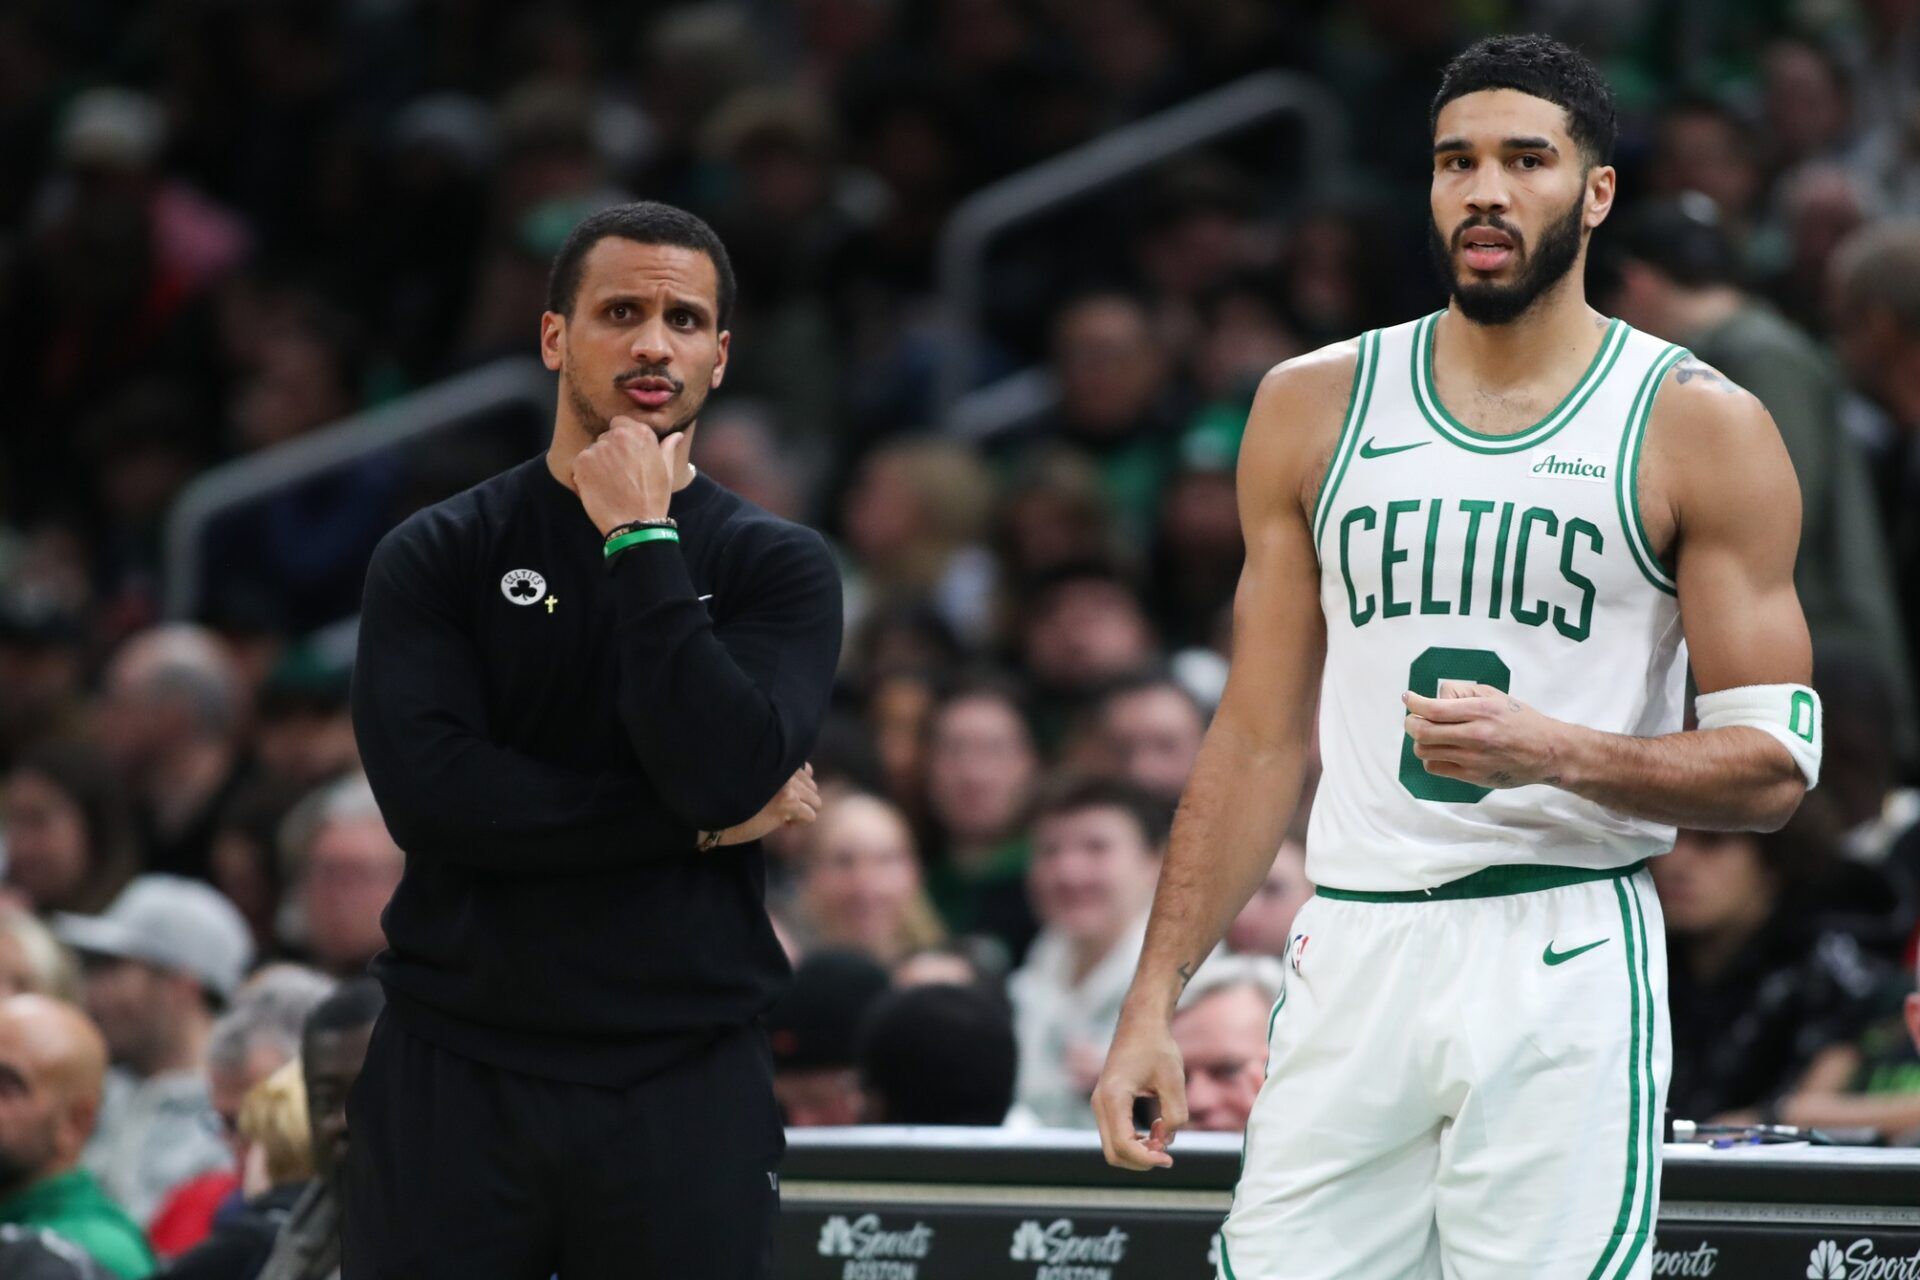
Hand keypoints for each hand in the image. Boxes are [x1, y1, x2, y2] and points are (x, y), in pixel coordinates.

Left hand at [571, 418, 692, 534]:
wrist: (635, 523)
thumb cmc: (653, 498)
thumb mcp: (666, 471)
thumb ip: (667, 448)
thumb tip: (677, 435)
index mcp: (640, 433)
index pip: (620, 423)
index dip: (622, 440)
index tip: (626, 456)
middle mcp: (618, 436)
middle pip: (605, 437)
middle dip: (610, 451)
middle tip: (619, 473)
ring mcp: (598, 448)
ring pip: (593, 450)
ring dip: (597, 462)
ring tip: (609, 483)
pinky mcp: (582, 462)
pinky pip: (580, 462)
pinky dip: (585, 473)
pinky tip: (598, 487)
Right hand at [711, 764, 820, 846]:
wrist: (714, 816)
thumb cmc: (732, 798)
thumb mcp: (759, 778)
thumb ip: (782, 772)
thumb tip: (810, 771)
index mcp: (776, 758)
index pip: (806, 771)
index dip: (796, 790)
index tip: (779, 799)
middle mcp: (784, 767)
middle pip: (812, 788)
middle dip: (799, 801)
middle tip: (778, 810)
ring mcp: (787, 784)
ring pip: (815, 802)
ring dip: (800, 812)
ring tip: (779, 816)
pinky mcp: (788, 803)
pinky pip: (810, 816)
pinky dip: (799, 823)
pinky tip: (781, 824)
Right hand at [1092, 1013, 1187, 1170]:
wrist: (1141, 1023)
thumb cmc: (1157, 1047)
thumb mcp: (1174, 1080)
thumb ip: (1175, 1115)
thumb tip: (1166, 1141)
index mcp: (1113, 1097)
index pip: (1123, 1145)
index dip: (1146, 1159)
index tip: (1168, 1159)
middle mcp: (1100, 1103)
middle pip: (1113, 1154)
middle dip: (1141, 1161)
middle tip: (1167, 1155)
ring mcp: (1100, 1104)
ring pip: (1113, 1147)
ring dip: (1138, 1152)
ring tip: (1163, 1138)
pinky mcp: (1106, 1104)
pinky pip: (1115, 1135)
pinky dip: (1134, 1142)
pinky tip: (1156, 1131)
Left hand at [1402, 681, 1568, 789]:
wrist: (1547, 752)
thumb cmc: (1519, 720)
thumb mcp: (1494, 696)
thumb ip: (1462, 693)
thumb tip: (1432, 698)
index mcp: (1481, 711)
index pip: (1434, 709)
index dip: (1414, 703)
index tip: (1407, 698)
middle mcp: (1475, 735)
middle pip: (1422, 732)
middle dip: (1411, 722)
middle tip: (1413, 718)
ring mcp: (1473, 758)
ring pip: (1424, 751)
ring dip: (1420, 740)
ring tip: (1429, 734)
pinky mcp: (1472, 776)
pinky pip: (1435, 767)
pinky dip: (1430, 757)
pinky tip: (1440, 750)